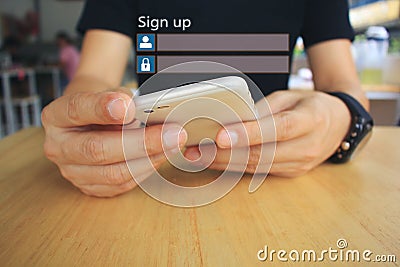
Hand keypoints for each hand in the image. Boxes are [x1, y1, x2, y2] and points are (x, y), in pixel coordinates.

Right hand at [42, 89, 186, 196]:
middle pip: (97, 149)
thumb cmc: (100, 104)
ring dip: (149, 159)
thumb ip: (122, 100)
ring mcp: (72, 171)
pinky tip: (160, 157)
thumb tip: (143, 113)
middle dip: (141, 143)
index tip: (129, 107)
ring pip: (112, 173)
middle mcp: (58, 147)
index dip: (103, 108)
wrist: (90, 120)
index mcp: (57, 116)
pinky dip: (144, 171)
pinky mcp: (89, 186)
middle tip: (172, 134)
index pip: (77, 110)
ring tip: (172, 145)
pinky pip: (120, 185)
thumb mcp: (108, 92)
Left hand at [184, 90, 350, 176]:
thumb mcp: (292, 96)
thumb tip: (232, 120)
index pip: (277, 130)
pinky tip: (214, 161)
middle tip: (195, 149)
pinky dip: (234, 166)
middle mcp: (306, 148)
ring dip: (224, 163)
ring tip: (197, 155)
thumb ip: (264, 108)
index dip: (248, 134)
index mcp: (311, 120)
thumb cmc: (312, 106)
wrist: (339, 125)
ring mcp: (299, 165)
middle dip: (224, 154)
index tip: (220, 136)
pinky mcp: (290, 173)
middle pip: (261, 154)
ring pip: (256, 167)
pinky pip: (258, 171)